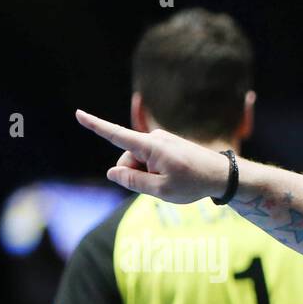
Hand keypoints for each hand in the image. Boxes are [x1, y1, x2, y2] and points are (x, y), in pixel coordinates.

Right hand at [75, 109, 230, 202]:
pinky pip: (152, 161)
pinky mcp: (168, 145)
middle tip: (162, 186)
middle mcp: (154, 138)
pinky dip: (158, 172)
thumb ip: (133, 182)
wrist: (223, 175)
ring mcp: (162, 140)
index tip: (78, 113)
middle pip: (128, 160)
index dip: (95, 125)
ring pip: (141, 162)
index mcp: (150, 146)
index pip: (116, 136)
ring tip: (173, 181)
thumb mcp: (161, 190)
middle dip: (136, 175)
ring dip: (149, 175)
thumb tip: (112, 173)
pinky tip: (176, 178)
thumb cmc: (194, 183)